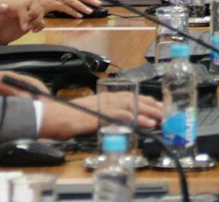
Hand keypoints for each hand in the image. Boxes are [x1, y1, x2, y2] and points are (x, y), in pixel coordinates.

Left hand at [0, 0, 44, 44]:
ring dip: (39, 20)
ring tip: (33, 29)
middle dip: (37, 13)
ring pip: (40, 11)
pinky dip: (41, 25)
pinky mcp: (27, 24)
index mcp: (11, 5)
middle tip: (30, 25)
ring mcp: (24, 16)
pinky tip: (34, 30)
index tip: (23, 27)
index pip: (22, 7)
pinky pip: (39, 21)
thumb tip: (6, 6)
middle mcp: (19, 9)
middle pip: (36, 4)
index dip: (25, 16)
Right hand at [36, 0, 102, 17]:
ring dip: (82, 6)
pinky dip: (72, 11)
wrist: (31, 4)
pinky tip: (79, 15)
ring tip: (89, 11)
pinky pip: (64, 7)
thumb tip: (82, 1)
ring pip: (72, 0)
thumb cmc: (47, 1)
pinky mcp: (52, 4)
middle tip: (98, 4)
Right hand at [39, 92, 162, 139]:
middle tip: (165, 113)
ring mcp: (104, 105)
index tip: (160, 106)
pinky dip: (135, 118)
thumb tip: (125, 123)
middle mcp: (108, 98)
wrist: (53, 117)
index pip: (133, 96)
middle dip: (152, 106)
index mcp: (107, 96)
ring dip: (148, 112)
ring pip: (132, 105)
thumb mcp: (93, 114)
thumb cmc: (70, 117)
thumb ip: (108, 115)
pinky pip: (121, 115)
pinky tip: (146, 123)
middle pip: (135, 99)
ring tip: (160, 118)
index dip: (148, 101)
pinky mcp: (100, 115)